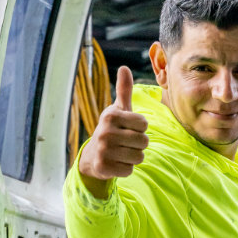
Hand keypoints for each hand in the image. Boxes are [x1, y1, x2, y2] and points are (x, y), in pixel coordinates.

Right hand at [78, 66, 148, 197]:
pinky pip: (130, 170)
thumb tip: (124, 68)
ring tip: (122, 152)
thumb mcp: (118, 110)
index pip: (144, 124)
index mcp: (111, 115)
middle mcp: (105, 132)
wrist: (93, 155)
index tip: (128, 128)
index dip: (140, 129)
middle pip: (144, 142)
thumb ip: (124, 90)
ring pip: (139, 157)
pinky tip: (116, 163)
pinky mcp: (103, 167)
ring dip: (134, 157)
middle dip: (139, 144)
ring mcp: (103, 150)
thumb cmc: (112, 129)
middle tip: (125, 142)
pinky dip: (126, 168)